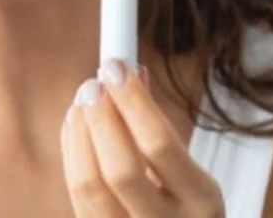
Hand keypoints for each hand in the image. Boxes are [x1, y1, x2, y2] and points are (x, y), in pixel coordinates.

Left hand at [61, 59, 224, 217]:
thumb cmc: (186, 208)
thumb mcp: (191, 174)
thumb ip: (161, 128)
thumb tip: (127, 74)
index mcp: (200, 201)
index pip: (160, 146)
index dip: (133, 102)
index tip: (117, 68)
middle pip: (120, 171)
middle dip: (101, 119)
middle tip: (92, 84)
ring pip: (89, 187)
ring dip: (79, 135)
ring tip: (81, 103)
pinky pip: (77, 198)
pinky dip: (72, 155)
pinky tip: (75, 128)